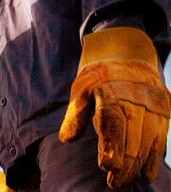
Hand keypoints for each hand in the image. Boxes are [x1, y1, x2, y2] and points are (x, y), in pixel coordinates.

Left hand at [59, 27, 170, 187]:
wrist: (127, 50)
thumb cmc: (98, 74)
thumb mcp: (81, 88)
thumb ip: (76, 115)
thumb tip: (66, 139)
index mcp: (112, 92)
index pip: (113, 123)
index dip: (112, 147)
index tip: (107, 166)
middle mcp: (136, 99)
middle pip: (133, 137)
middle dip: (124, 163)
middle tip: (114, 183)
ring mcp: (153, 105)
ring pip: (148, 140)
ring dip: (138, 164)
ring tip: (125, 180)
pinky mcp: (164, 110)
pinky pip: (161, 137)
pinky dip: (154, 156)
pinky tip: (147, 173)